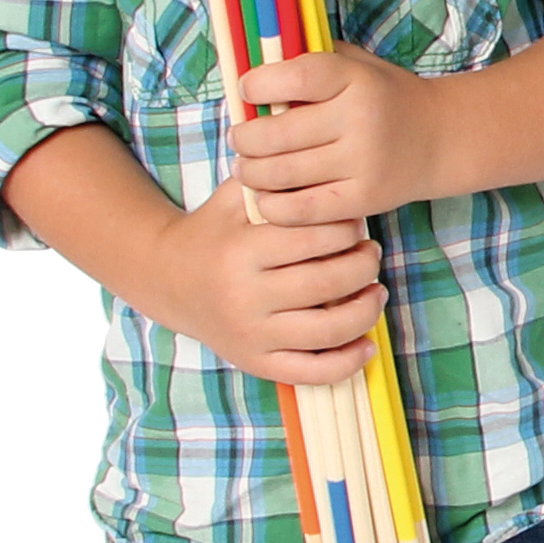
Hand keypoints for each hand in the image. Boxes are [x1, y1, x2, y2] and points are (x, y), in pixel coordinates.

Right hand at [157, 177, 387, 381]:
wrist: (168, 279)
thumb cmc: (214, 232)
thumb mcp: (235, 196)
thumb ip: (276, 180)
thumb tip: (328, 170)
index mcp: (242, 250)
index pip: (314, 238)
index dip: (347, 228)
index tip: (356, 224)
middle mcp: (245, 296)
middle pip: (328, 282)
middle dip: (364, 264)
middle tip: (371, 253)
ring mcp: (251, 335)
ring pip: (329, 330)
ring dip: (367, 310)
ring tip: (376, 291)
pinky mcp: (256, 363)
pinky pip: (313, 372)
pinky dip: (348, 363)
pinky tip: (367, 345)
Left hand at [234, 46, 435, 223]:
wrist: (438, 138)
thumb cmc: (382, 97)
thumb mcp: (356, 65)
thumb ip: (312, 60)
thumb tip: (253, 60)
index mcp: (355, 79)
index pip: (297, 78)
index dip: (260, 84)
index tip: (246, 90)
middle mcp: (360, 120)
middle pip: (278, 134)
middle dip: (245, 138)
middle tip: (238, 139)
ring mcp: (363, 163)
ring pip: (283, 174)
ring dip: (251, 173)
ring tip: (245, 168)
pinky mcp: (363, 200)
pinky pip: (302, 209)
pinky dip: (273, 206)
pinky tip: (266, 197)